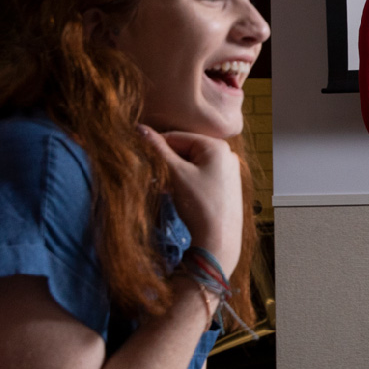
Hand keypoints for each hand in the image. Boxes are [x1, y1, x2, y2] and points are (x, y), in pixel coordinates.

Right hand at [141, 127, 243, 271]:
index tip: (142, 160)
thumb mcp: (175, 174)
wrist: (219, 240)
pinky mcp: (227, 186)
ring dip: (175, 173)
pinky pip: (201, 176)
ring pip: (191, 164)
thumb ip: (157, 149)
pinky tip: (180, 195)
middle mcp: (227, 154)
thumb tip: (139, 128)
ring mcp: (228, 171)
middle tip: (156, 178)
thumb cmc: (199, 205)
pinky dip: (186, 182)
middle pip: (185, 150)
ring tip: (167, 189)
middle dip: (168, 162)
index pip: (177, 137)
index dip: (156, 147)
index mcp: (217, 146)